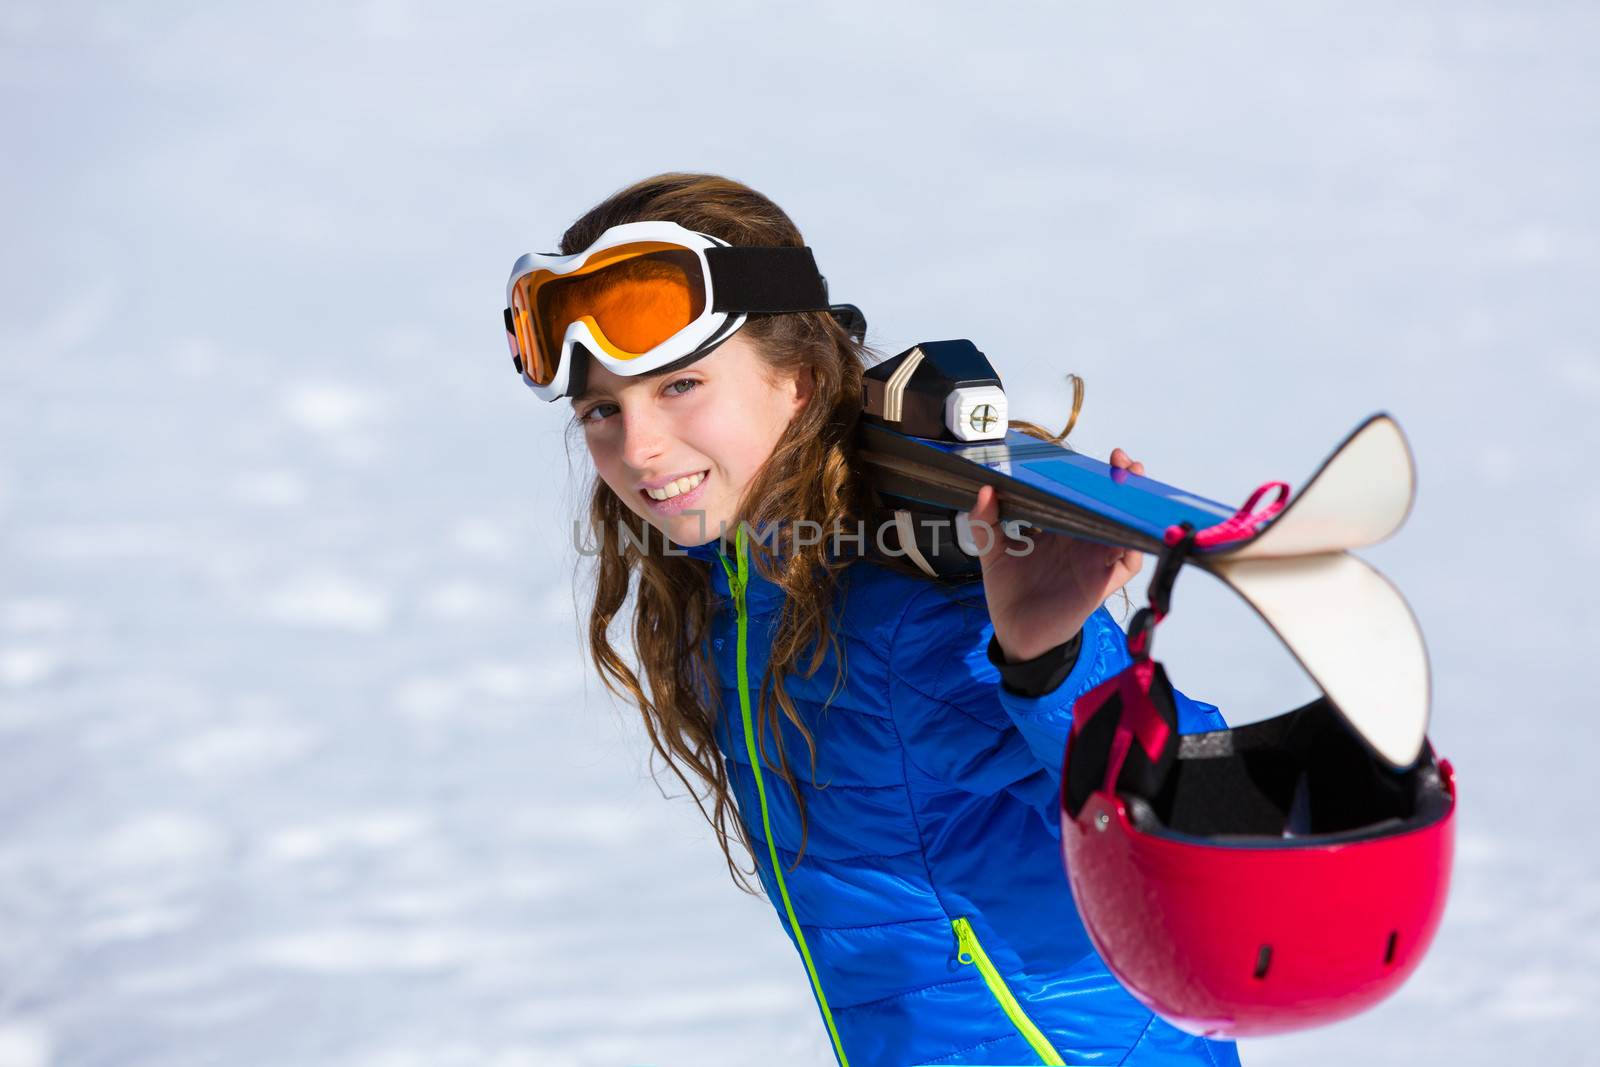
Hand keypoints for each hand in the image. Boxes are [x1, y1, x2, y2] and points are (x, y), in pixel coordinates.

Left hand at [969, 448, 1145, 662]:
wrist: (1015, 633)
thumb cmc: (1008, 593)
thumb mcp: (992, 552)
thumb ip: (985, 522)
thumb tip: (985, 490)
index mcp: (1058, 530)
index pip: (1080, 498)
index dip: (1091, 478)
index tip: (1092, 458)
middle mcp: (1080, 543)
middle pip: (1109, 508)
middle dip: (1122, 485)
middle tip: (1123, 465)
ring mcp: (1094, 562)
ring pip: (1123, 531)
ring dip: (1131, 511)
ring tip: (1132, 490)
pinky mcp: (1100, 584)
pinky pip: (1127, 564)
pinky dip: (1132, 547)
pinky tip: (1128, 532)